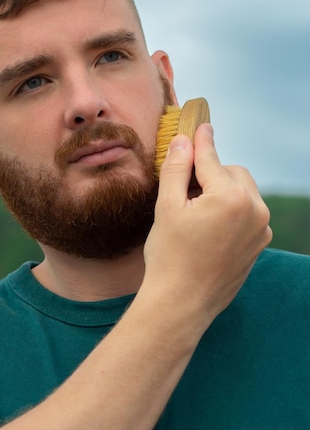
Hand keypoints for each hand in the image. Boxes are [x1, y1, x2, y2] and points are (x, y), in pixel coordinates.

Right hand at [143, 123, 271, 328]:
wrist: (181, 304)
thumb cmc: (170, 257)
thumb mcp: (166, 207)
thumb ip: (177, 169)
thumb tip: (183, 140)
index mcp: (232, 198)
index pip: (212, 160)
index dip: (201, 142)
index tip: (199, 125)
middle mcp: (255, 210)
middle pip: (232, 173)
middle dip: (210, 175)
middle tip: (184, 192)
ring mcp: (261, 229)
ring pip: (242, 193)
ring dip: (221, 192)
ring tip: (194, 214)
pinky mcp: (259, 245)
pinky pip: (247, 214)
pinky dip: (230, 212)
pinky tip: (207, 230)